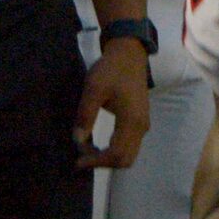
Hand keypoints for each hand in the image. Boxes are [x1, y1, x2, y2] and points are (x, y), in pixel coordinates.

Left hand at [76, 37, 149, 169]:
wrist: (129, 55)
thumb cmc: (111, 70)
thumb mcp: (93, 90)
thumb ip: (85, 115)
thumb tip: (77, 140)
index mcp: (131, 121)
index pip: (116, 154)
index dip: (96, 161)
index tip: (76, 161)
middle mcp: (141, 127)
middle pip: (126, 159)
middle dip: (102, 163)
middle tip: (81, 157)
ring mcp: (142, 125)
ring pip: (129, 154)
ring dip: (108, 157)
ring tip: (87, 150)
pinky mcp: (139, 121)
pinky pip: (129, 145)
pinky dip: (113, 150)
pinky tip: (97, 143)